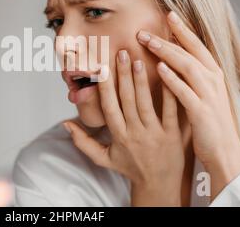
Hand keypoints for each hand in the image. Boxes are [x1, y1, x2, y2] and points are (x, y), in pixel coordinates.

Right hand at [64, 50, 183, 205]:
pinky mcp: (174, 136)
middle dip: (123, 75)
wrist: (159, 185)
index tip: (101, 69)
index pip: (108, 107)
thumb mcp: (103, 158)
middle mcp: (135, 133)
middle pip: (127, 100)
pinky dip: (170, 93)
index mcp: (118, 136)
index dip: (104, 88)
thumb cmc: (130, 168)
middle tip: (121, 53)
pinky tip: (168, 76)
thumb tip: (65, 123)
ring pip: (146, 102)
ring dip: (142, 80)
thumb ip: (83, 142)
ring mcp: (155, 134)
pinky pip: (172, 111)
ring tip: (138, 59)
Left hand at [137, 11, 239, 198]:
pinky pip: (185, 91)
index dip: (184, 29)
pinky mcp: (201, 111)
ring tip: (148, 41)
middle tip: (145, 30)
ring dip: (167, 52)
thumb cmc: (209, 121)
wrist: (224, 150)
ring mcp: (208, 95)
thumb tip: (172, 59)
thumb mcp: (204, 93)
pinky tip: (159, 68)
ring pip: (187, 66)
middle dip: (167, 38)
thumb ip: (191, 76)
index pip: (197, 46)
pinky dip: (172, 78)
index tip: (169, 14)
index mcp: (213, 74)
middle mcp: (212, 80)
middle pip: (189, 52)